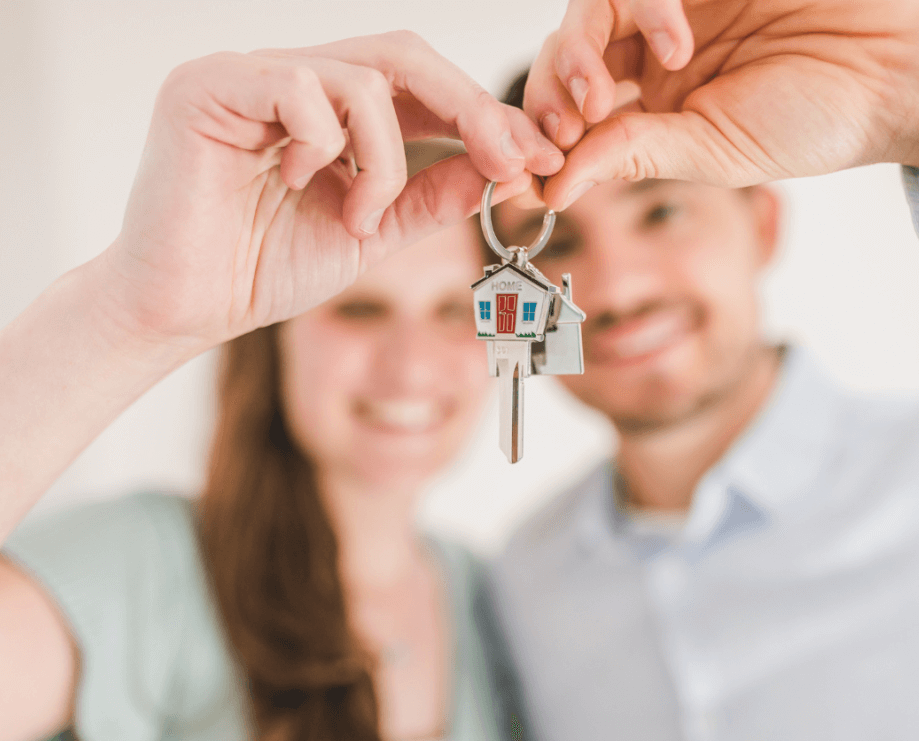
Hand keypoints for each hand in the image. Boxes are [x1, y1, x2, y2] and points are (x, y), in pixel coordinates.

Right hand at [104, 32, 563, 349]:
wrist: (187, 309)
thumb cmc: (265, 268)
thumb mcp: (373, 232)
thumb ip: (431, 196)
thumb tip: (501, 167)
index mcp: (330, 110)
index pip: (420, 87)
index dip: (482, 116)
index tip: (535, 158)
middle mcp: (293, 79)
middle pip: (404, 56)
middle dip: (470, 109)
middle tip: (510, 160)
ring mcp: (250, 75)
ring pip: (362, 78)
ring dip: (384, 160)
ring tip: (359, 218)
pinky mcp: (209, 86)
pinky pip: (299, 88)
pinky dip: (324, 146)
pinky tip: (297, 185)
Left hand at [525, 0, 918, 208]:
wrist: (901, 65)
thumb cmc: (818, 118)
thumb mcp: (712, 153)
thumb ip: (632, 157)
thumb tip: (551, 191)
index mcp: (655, 110)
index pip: (574, 118)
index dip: (540, 142)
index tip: (527, 176)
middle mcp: (654, 57)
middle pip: (565, 61)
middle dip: (548, 99)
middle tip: (563, 131)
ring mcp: (672, 9)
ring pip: (587, 14)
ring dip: (578, 56)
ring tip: (603, 98)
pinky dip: (642, 8)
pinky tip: (676, 44)